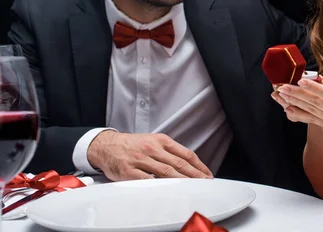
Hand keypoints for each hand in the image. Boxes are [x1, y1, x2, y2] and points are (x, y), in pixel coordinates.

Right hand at [87, 131, 213, 180]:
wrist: (106, 145)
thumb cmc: (132, 145)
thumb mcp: (152, 141)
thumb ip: (169, 151)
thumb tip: (188, 164)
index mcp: (161, 140)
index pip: (185, 153)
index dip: (199, 165)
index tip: (207, 174)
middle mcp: (152, 148)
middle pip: (179, 163)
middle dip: (195, 175)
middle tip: (205, 183)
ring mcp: (140, 159)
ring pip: (166, 171)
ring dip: (182, 181)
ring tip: (193, 188)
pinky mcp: (129, 170)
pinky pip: (147, 180)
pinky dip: (159, 186)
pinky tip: (169, 191)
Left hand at [272, 78, 322, 150]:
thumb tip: (322, 84)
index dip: (314, 88)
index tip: (301, 80)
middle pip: (316, 103)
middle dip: (297, 94)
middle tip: (281, 86)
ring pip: (311, 111)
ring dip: (294, 102)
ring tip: (280, 95)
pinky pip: (312, 120)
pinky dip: (299, 115)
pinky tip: (288, 110)